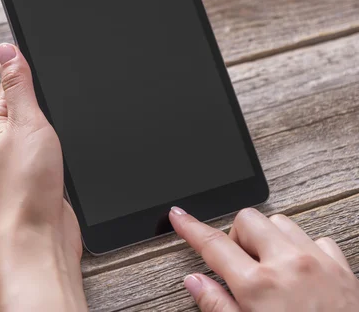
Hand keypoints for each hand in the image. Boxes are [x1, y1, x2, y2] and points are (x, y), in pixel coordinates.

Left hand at [0, 43, 86, 311]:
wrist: (42, 230)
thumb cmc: (27, 183)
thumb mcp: (26, 121)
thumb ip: (19, 84)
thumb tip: (6, 49)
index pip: (12, 82)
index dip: (32, 72)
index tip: (51, 67)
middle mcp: (9, 137)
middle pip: (32, 102)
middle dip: (50, 99)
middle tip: (62, 105)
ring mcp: (28, 154)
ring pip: (48, 124)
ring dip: (60, 122)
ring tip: (67, 128)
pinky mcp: (45, 169)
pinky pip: (57, 143)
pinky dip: (66, 140)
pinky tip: (72, 145)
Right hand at [169, 207, 358, 311]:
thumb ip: (217, 305)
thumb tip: (194, 281)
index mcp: (259, 285)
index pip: (213, 244)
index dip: (190, 228)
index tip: (179, 217)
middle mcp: (288, 264)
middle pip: (248, 219)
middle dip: (238, 236)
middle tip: (240, 263)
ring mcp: (318, 262)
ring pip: (281, 222)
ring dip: (269, 239)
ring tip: (270, 266)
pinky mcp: (342, 268)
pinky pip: (316, 239)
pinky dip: (304, 249)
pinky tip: (300, 272)